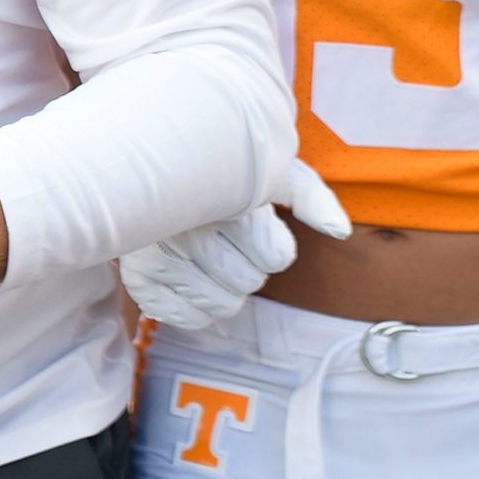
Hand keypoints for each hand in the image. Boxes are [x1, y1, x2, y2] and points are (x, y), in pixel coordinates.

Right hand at [120, 160, 350, 329]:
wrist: (148, 159)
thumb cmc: (219, 170)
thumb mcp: (267, 169)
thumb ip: (310, 196)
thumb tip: (339, 231)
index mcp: (224, 198)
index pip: (278, 258)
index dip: (271, 242)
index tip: (248, 218)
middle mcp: (186, 228)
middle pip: (250, 283)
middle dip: (246, 262)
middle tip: (221, 233)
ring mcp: (157, 256)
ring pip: (222, 306)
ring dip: (222, 285)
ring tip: (203, 252)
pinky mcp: (138, 279)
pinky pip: (187, 319)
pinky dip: (194, 305)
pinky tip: (186, 273)